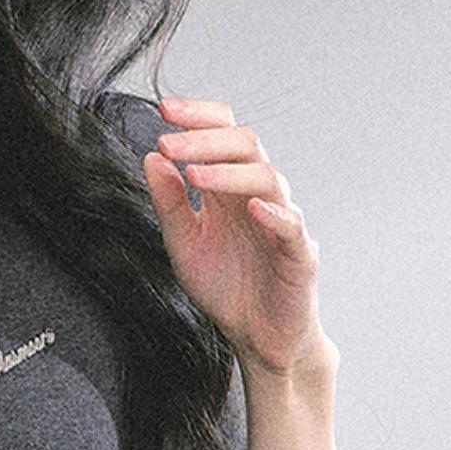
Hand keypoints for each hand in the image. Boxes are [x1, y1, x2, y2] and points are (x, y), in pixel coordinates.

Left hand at [141, 95, 335, 378]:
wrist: (258, 339)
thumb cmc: (227, 289)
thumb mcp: (184, 244)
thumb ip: (169, 203)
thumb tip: (152, 157)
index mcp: (230, 189)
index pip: (221, 135)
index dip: (198, 117)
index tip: (163, 110)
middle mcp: (257, 196)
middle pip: (245, 145)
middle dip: (205, 139)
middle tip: (169, 140)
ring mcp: (282, 221)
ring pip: (267, 177)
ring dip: (229, 171)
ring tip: (194, 173)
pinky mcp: (299, 254)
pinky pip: (292, 225)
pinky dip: (273, 213)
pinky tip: (250, 208)